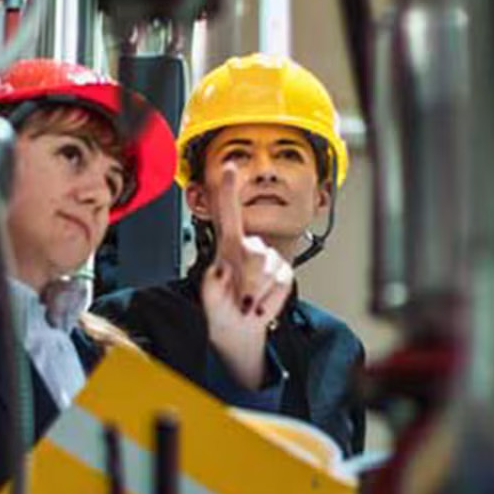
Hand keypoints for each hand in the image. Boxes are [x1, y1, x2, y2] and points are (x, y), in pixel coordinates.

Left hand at [201, 166, 293, 388]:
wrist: (239, 326)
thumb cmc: (221, 305)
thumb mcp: (209, 294)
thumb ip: (214, 283)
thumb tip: (225, 271)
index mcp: (227, 244)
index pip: (228, 212)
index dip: (229, 189)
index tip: (230, 167)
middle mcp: (249, 245)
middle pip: (253, 251)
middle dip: (248, 278)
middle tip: (239, 297)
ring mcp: (268, 257)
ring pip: (267, 267)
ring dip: (255, 291)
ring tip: (246, 301)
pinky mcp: (283, 271)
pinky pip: (280, 281)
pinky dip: (268, 297)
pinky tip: (258, 303)